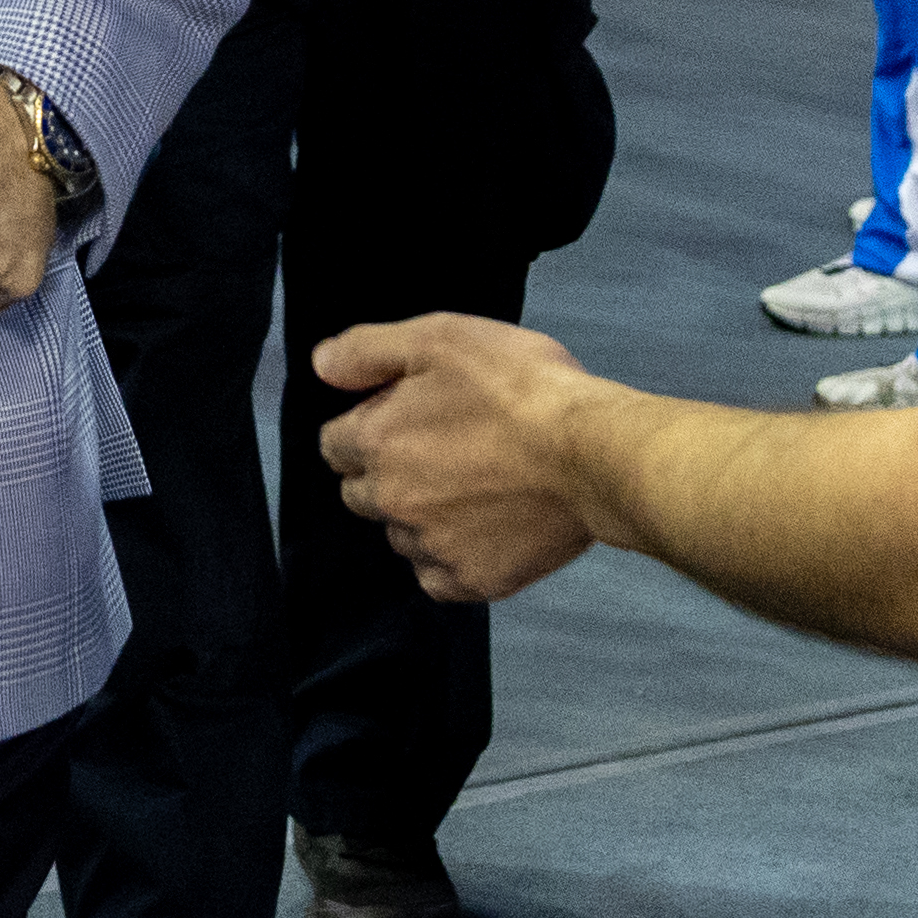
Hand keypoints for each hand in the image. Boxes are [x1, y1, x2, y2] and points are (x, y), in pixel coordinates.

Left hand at [312, 314, 600, 603]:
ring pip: (401, 535)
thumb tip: (321, 365)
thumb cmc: (523, 390)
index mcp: (375, 442)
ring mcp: (431, 545)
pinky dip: (451, 558)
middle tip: (446, 450)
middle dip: (388, 473)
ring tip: (475, 486)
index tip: (409, 418)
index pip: (334, 444)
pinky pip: (438, 577)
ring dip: (421, 515)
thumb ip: (368, 349)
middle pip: (362, 493)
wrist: (596, 454)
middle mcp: (392, 501)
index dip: (369, 425)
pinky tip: (482, 528)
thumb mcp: (441, 337)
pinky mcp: (473, 579)